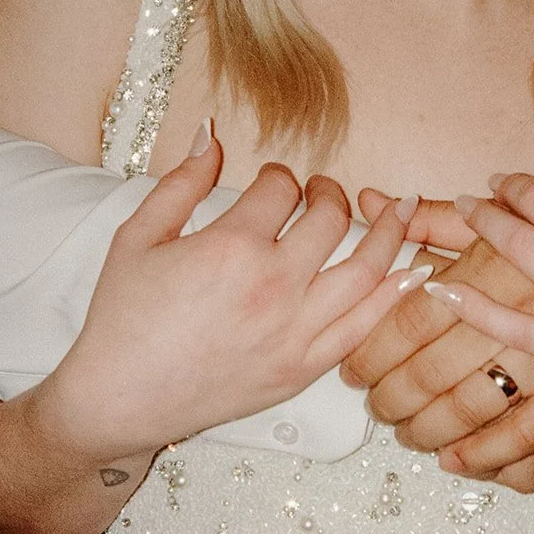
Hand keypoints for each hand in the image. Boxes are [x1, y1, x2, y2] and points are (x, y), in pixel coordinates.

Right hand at [33, 141, 417, 467]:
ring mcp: (295, 331)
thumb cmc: (123, 320)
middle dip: (330, 194)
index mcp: (232, 247)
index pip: (280, 189)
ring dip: (389, 231)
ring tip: (401, 210)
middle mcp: (273, 286)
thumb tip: (212, 136)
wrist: (121, 398)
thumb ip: (181, 182)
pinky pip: (365, 327)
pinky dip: (394, 295)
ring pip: (366, 270)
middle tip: (323, 192)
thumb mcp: (137, 236)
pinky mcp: (303, 367)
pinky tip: (413, 270)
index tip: (272, 183)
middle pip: (329, 219)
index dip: (279, 176)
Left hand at [342, 228, 533, 490]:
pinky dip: (485, 455)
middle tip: (379, 408)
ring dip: (429, 430)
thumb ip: (434, 219)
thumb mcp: (501, 222)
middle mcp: (517, 313)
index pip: (409, 321)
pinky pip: (525, 437)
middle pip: (430, 371)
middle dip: (392, 399)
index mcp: (491, 267)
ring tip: (411, 433)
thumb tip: (371, 201)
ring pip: (469, 409)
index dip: (372, 353)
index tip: (354, 370)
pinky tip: (456, 459)